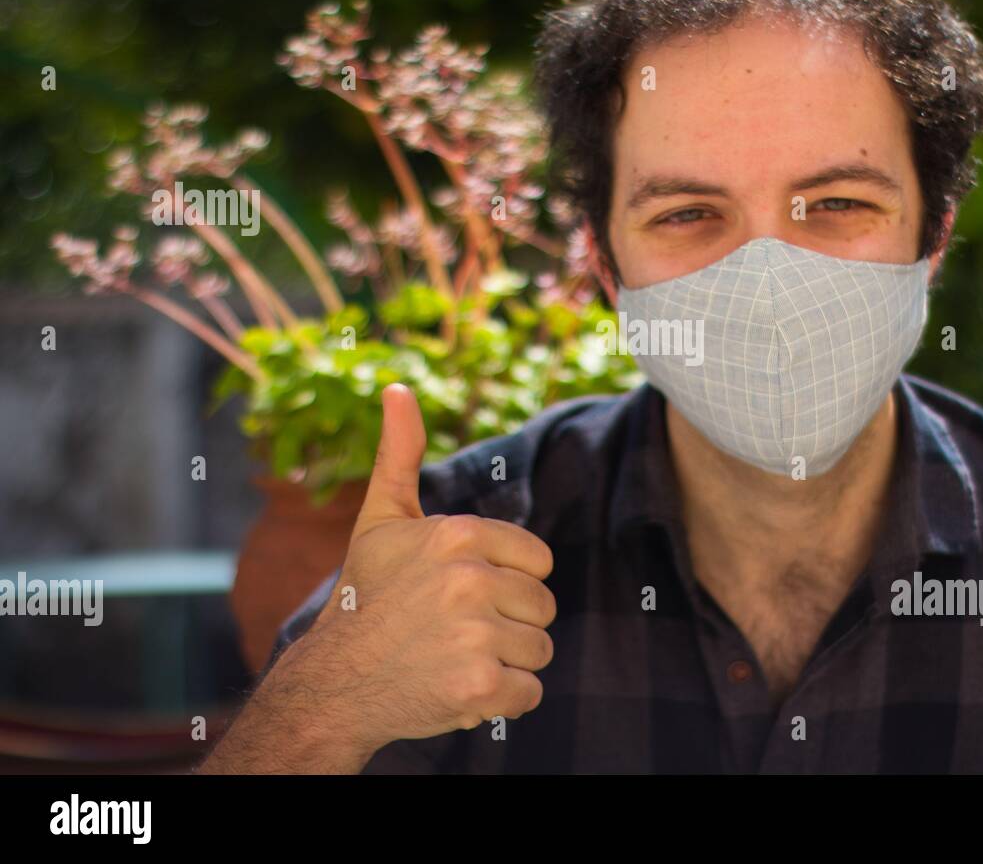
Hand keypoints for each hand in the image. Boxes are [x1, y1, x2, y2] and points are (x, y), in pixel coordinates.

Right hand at [288, 383, 556, 753]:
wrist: (331, 684)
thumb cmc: (366, 596)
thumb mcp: (381, 519)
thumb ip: (400, 454)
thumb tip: (398, 388)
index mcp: (459, 534)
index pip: (539, 562)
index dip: (507, 582)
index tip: (463, 594)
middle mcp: (470, 579)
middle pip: (543, 607)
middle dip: (508, 624)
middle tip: (454, 631)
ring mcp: (475, 635)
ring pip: (539, 650)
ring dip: (505, 663)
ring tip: (453, 658)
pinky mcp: (479, 688)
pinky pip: (530, 693)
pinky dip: (501, 700)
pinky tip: (458, 688)